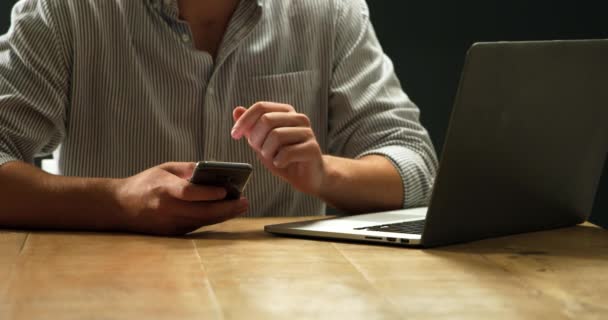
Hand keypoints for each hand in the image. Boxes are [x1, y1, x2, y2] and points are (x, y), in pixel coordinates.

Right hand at [113, 162, 248, 235]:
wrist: (120, 207)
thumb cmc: (145, 183)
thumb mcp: (164, 168)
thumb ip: (187, 169)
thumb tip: (213, 170)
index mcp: (163, 189)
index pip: (188, 193)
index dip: (207, 193)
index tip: (225, 190)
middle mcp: (166, 209)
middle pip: (201, 211)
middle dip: (226, 208)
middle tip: (245, 202)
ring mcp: (169, 224)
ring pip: (202, 221)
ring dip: (224, 215)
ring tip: (240, 206)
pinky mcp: (172, 233)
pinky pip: (197, 226)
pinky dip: (212, 219)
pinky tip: (225, 212)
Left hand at [231, 102, 326, 195]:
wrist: (307, 177)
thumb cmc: (284, 158)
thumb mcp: (262, 142)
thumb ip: (251, 127)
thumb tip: (237, 110)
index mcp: (286, 112)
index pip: (261, 107)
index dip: (244, 120)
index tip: (234, 135)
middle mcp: (298, 118)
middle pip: (267, 120)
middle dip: (256, 139)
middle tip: (260, 152)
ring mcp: (307, 132)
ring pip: (276, 135)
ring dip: (267, 152)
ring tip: (273, 158)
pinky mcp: (312, 148)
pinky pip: (287, 152)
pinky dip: (278, 161)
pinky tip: (282, 164)